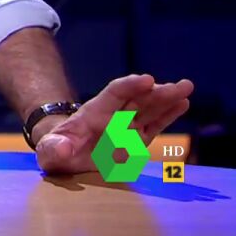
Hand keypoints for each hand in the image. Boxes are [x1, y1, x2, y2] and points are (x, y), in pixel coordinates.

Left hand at [33, 74, 194, 174]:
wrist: (64, 155)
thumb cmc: (56, 150)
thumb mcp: (49, 151)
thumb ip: (54, 149)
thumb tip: (62, 149)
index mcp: (93, 113)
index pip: (114, 94)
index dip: (129, 86)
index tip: (146, 79)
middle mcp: (113, 116)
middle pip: (138, 99)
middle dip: (157, 92)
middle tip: (180, 85)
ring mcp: (126, 126)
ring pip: (150, 109)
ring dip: (167, 99)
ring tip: (186, 88)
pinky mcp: (136, 139)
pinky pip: (154, 125)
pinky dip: (168, 115)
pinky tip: (183, 104)